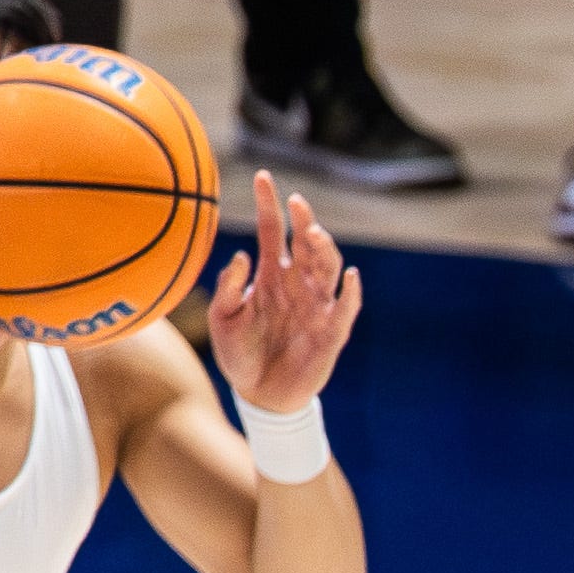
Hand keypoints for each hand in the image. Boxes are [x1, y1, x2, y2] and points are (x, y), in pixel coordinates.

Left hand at [196, 174, 364, 410]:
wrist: (259, 395)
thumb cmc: (239, 354)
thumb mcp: (222, 319)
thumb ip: (228, 288)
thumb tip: (241, 254)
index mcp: (270, 275)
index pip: (272, 230)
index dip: (269, 205)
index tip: (263, 177)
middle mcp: (297, 283)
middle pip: (305, 242)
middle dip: (303, 219)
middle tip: (295, 202)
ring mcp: (317, 304)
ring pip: (328, 267)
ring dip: (324, 249)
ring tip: (313, 234)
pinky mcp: (332, 330)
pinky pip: (346, 307)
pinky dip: (350, 292)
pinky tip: (349, 277)